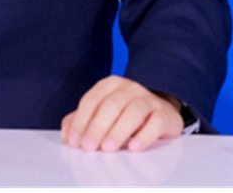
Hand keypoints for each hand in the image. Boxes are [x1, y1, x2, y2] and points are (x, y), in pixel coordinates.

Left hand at [59, 76, 183, 152]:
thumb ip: (81, 121)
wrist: (161, 113)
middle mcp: (129, 88)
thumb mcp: (101, 115)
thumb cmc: (125, 115)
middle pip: (111, 105)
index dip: (81, 121)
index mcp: (110, 85)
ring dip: (118, 131)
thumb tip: (67, 136)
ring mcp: (148, 99)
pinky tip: (134, 147)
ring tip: (108, 148)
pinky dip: (144, 136)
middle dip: (97, 127)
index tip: (75, 141)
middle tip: (89, 147)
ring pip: (133, 112)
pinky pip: (155, 123)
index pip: (91, 101)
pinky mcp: (164, 114)